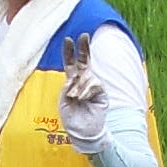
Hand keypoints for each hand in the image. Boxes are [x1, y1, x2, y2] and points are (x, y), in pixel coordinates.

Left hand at [58, 33, 109, 151]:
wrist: (83, 132)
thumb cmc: (72, 118)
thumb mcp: (64, 100)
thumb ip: (69, 87)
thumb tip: (78, 79)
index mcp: (72, 81)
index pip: (70, 63)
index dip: (69, 52)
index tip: (68, 39)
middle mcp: (83, 81)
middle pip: (84, 60)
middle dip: (83, 47)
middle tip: (84, 35)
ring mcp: (93, 86)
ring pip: (86, 76)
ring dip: (78, 86)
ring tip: (74, 98)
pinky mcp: (101, 93)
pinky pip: (94, 84)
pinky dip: (86, 90)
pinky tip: (82, 98)